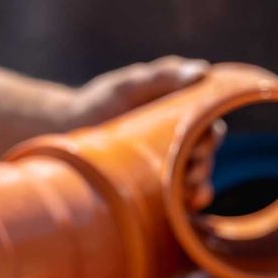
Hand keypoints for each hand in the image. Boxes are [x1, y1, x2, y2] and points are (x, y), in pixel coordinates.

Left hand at [63, 56, 221, 210]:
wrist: (65, 130)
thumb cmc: (99, 101)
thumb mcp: (130, 84)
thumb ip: (164, 75)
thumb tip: (203, 71)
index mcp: (181, 116)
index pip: (209, 126)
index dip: (211, 134)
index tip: (202, 140)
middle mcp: (179, 143)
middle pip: (206, 155)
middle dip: (205, 162)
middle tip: (193, 167)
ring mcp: (167, 168)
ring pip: (198, 179)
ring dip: (201, 185)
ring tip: (189, 188)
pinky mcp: (155, 189)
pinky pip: (180, 200)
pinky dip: (189, 204)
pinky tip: (188, 206)